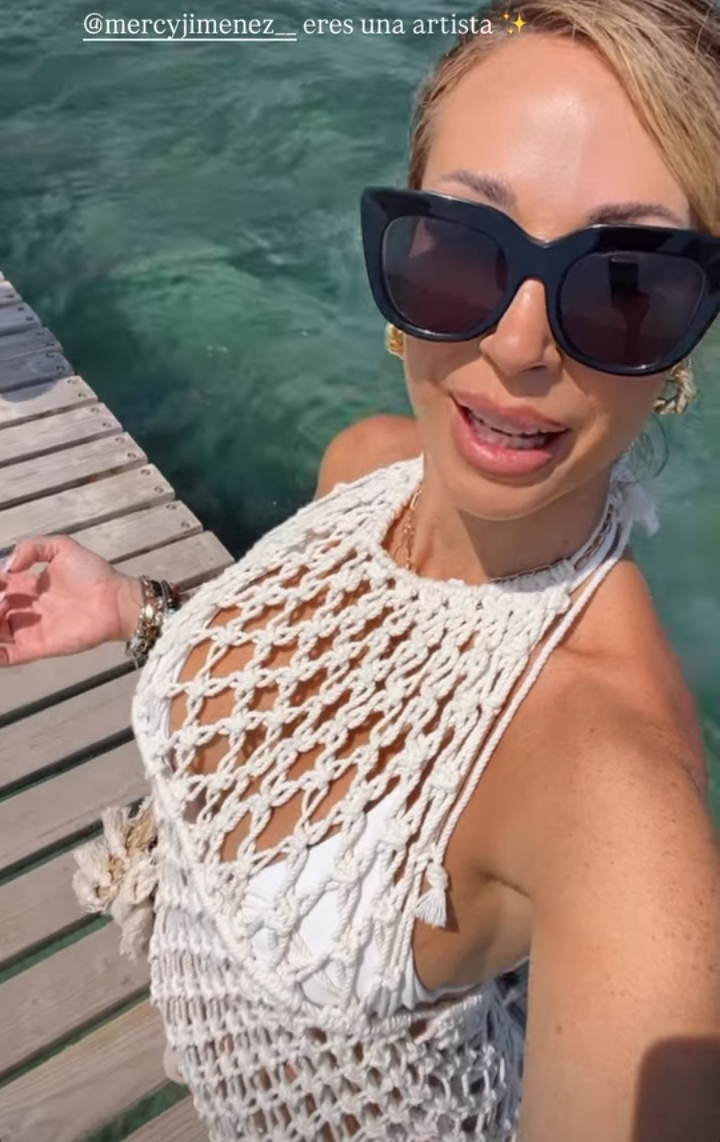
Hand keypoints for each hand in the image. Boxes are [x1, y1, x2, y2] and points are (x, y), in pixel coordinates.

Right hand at [0, 535, 142, 665]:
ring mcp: (28, 629)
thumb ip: (32, 548)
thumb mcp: (62, 548)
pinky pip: (8, 656)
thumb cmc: (92, 573)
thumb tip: (7, 567)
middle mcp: (23, 608)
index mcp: (25, 584)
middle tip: (0, 600)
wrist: (115, 600)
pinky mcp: (36, 647)